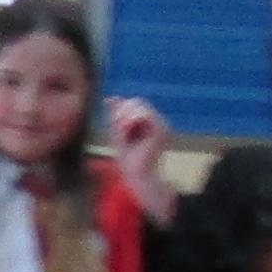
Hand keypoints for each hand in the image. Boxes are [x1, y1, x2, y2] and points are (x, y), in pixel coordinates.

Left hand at [104, 98, 176, 215]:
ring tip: (120, 130)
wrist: (135, 174)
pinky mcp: (161, 131)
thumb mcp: (117, 132)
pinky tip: (126, 131)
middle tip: (114, 125)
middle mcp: (160, 121)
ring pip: (140, 106)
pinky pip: (144, 114)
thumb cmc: (127, 157)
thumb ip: (115, 115)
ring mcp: (162, 125)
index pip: (136, 102)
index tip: (113, 122)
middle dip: (122, 111)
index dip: (122, 107)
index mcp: (152, 121)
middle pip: (138, 101)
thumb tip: (109, 98)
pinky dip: (130, 121)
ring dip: (125, 117)